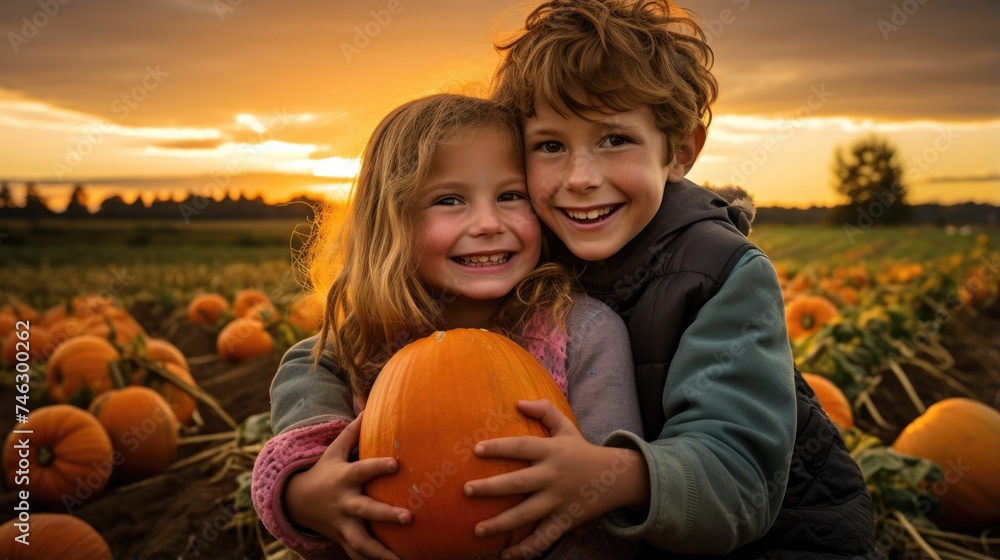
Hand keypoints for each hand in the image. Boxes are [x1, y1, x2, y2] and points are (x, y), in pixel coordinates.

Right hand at [285, 411, 410, 559]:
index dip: (379, 466)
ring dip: (380, 552)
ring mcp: (342, 524)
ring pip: (361, 542)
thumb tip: (367, 404)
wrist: (296, 502)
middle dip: (385, 514)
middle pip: (365, 510)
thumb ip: (352, 430)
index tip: (398, 463)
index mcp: (344, 478)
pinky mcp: (343, 540)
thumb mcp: (333, 450)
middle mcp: (343, 503)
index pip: (362, 470)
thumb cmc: (324, 472)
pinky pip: (357, 556)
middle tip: (409, 517)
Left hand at [463, 400, 646, 558]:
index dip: (499, 448)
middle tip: (466, 490)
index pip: (521, 447)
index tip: (476, 450)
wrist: (618, 477)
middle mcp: (553, 476)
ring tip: (477, 529)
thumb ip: (545, 411)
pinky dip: (527, 550)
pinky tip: (506, 556)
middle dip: (491, 487)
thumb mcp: (567, 427)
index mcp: (552, 451)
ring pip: (527, 514)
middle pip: (518, 482)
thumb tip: (518, 402)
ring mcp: (559, 500)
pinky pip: (544, 537)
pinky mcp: (565, 520)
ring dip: (501, 523)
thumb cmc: (583, 450)